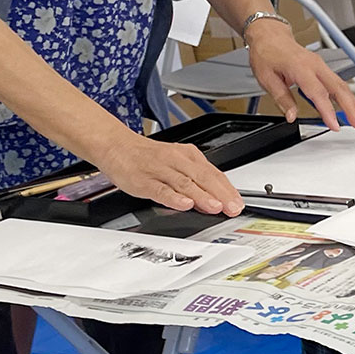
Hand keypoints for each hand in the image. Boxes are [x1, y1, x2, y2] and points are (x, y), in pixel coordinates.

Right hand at [94, 135, 243, 215]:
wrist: (117, 146)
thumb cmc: (147, 157)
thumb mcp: (175, 162)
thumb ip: (193, 180)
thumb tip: (213, 199)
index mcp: (187, 155)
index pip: (213, 173)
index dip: (227, 189)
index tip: (238, 203)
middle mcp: (176, 160)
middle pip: (202, 177)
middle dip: (220, 194)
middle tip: (233, 208)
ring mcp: (160, 170)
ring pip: (185, 183)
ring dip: (202, 196)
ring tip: (215, 207)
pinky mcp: (144, 180)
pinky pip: (161, 189)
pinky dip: (174, 198)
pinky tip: (184, 205)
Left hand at [246, 19, 354, 130]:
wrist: (269, 35)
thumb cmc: (267, 53)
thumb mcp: (266, 78)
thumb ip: (282, 98)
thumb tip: (291, 116)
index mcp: (300, 67)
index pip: (318, 92)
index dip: (328, 110)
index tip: (334, 125)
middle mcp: (315, 65)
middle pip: (338, 87)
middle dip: (351, 107)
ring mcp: (320, 65)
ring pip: (342, 85)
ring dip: (353, 103)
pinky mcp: (322, 67)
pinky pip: (338, 82)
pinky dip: (347, 96)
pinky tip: (352, 108)